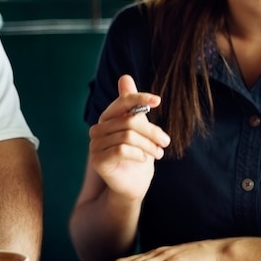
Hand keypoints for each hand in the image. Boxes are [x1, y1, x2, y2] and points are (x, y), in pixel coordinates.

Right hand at [89, 74, 169, 201]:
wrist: (133, 184)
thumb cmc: (138, 156)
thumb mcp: (140, 130)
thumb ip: (134, 107)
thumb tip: (124, 77)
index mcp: (108, 118)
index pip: (123, 102)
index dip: (140, 99)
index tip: (158, 101)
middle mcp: (98, 129)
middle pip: (130, 121)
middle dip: (152, 132)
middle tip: (165, 142)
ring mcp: (95, 144)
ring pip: (128, 136)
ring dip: (149, 146)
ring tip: (159, 153)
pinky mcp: (98, 159)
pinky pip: (121, 150)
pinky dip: (137, 154)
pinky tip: (143, 159)